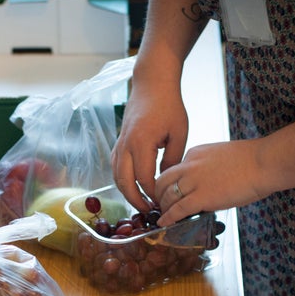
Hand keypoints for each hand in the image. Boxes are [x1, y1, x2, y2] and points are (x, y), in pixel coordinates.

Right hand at [111, 78, 188, 211]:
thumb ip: (173, 159)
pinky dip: (121, 179)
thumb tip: (167, 180)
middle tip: (149, 211)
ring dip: (127, 192)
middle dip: (135, 200)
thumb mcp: (179, 133)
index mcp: (141, 142)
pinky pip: (115, 166)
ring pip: (116, 176)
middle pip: (124, 182)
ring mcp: (119, 143)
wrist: (152, 84)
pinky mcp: (119, 141)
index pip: (143, 179)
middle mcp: (126, 145)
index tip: (164, 202)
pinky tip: (133, 186)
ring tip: (142, 203)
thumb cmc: (169, 105)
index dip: (152, 194)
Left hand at [154, 139, 269, 225]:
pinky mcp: (202, 197)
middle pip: (163, 181)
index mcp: (195, 154)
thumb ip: (209, 168)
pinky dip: (168, 217)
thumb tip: (208, 183)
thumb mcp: (222, 157)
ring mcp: (194, 181)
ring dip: (163, 208)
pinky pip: (177, 209)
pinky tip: (164, 224)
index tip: (172, 193)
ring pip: (167, 196)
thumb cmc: (252, 161)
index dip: (171, 184)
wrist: (264, 163)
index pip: (174, 170)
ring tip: (163, 216)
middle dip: (159, 195)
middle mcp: (189, 165)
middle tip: (161, 206)